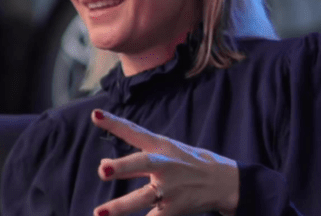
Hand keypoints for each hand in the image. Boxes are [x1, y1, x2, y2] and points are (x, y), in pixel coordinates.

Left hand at [91, 109, 238, 215]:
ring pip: (142, 198)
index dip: (114, 123)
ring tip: (99, 213)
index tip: (96, 115)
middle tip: (102, 171)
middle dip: (122, 168)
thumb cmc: (186, 162)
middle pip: (141, 164)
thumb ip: (134, 159)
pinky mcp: (175, 209)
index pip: (134, 131)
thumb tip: (103, 166)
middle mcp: (164, 165)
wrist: (224, 181)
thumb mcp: (165, 152)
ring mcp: (170, 188)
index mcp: (160, 146)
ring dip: (120, 206)